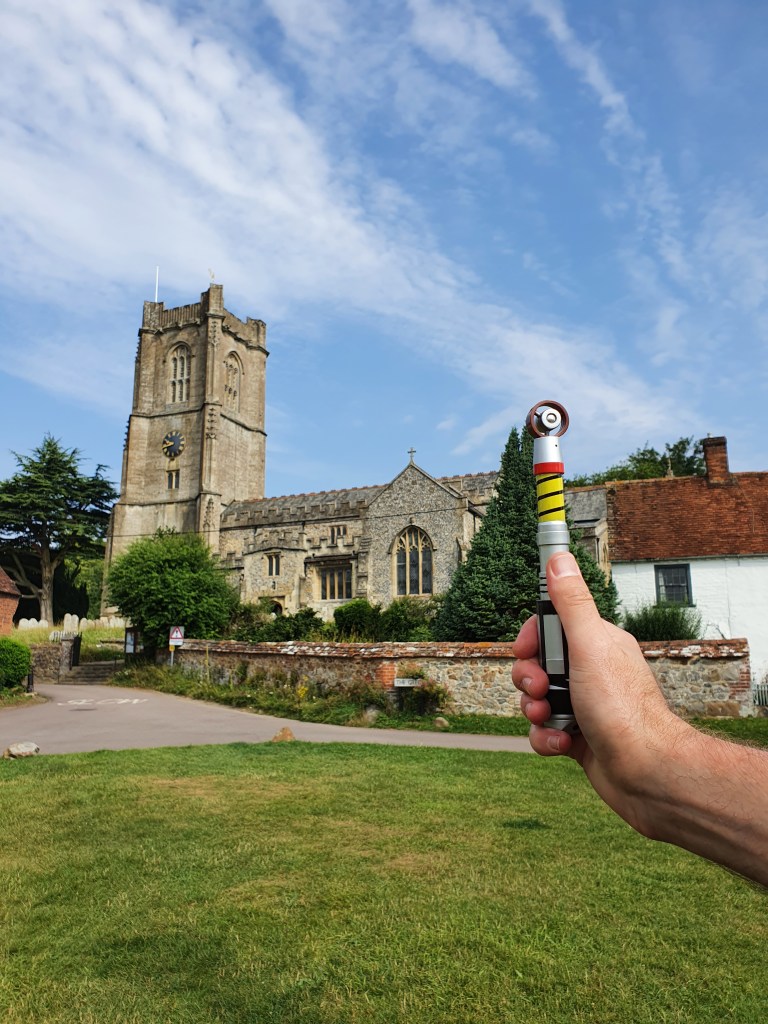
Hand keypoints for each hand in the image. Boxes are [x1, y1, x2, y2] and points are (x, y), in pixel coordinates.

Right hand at [511, 551, 690, 838]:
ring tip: (551, 720)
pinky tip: (562, 746)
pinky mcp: (579, 737)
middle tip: (542, 689)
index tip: (529, 649)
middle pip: (537, 664)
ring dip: (534, 712)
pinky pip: (544, 732)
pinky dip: (545, 739)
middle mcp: (591, 672)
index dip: (532, 639)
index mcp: (597, 644)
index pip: (550, 627)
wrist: (646, 774)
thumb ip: (570, 603)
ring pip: (537, 700)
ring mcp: (584, 705)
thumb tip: (559, 558)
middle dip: (529, 679)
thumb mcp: (589, 647)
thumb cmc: (622, 710)